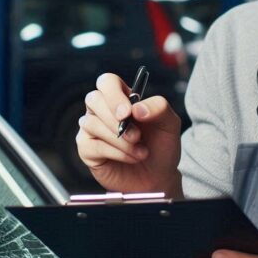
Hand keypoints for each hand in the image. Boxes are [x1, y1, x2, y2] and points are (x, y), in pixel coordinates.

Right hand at [76, 72, 181, 193]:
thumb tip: (136, 108)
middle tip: (137, 136)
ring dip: (120, 140)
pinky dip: (116, 153)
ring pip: (91, 123)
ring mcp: (92, 129)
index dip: (114, 94)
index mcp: (121, 97)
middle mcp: (102, 110)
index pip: (107, 82)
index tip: (128, 112)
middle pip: (93, 99)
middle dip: (115, 120)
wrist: (158, 176)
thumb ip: (159, 108)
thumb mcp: (170, 124)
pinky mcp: (87, 149)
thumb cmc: (161, 146)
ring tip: (141, 151)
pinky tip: (131, 158)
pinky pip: (92, 145)